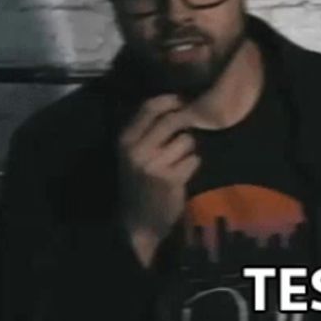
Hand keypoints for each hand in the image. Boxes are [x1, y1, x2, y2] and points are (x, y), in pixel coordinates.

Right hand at [117, 95, 200, 267]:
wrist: (138, 221)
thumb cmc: (139, 182)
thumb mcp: (133, 154)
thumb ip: (147, 130)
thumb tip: (176, 104)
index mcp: (125, 140)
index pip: (149, 107)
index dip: (171, 100)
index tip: (183, 101)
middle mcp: (137, 149)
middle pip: (173, 120)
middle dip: (187, 122)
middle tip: (190, 128)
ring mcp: (154, 164)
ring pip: (187, 140)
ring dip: (189, 149)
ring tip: (180, 159)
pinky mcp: (171, 179)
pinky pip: (194, 160)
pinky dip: (192, 165)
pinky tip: (182, 174)